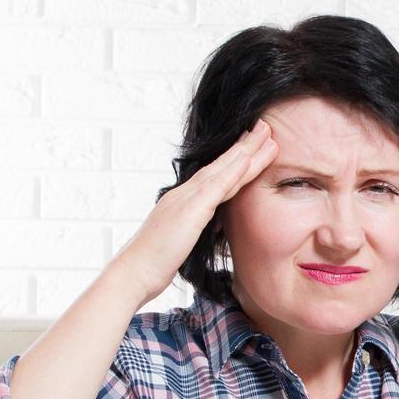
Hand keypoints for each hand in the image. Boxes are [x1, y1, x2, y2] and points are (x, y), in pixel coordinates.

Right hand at [110, 119, 278, 305]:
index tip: (251, 145)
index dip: (234, 160)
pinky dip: (231, 172)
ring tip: (265, 134)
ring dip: (245, 151)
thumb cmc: (153, 262)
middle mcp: (184, 194)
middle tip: (265, 127)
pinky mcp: (190, 212)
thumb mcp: (178, 240)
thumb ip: (192, 227)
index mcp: (183, 201)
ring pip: (222, 171)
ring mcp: (186, 200)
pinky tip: (246, 158)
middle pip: (221, 166)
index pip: (214, 176)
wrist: (134, 271)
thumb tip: (205, 223)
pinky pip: (215, 188)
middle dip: (244, 146)